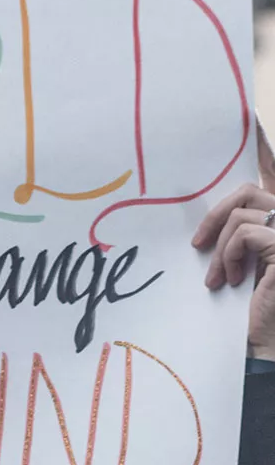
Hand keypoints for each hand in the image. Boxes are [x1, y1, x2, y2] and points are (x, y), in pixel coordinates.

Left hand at [192, 121, 274, 361]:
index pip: (268, 176)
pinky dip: (231, 256)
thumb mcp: (243, 265)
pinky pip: (246, 233)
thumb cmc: (256, 311)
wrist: (270, 345)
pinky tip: (234, 281)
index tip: (249, 118)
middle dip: (216, 216)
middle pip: (249, 193)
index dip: (262, 144)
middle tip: (198, 246)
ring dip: (221, 249)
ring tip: (219, 280)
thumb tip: (207, 225)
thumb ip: (238, 236)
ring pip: (244, 214)